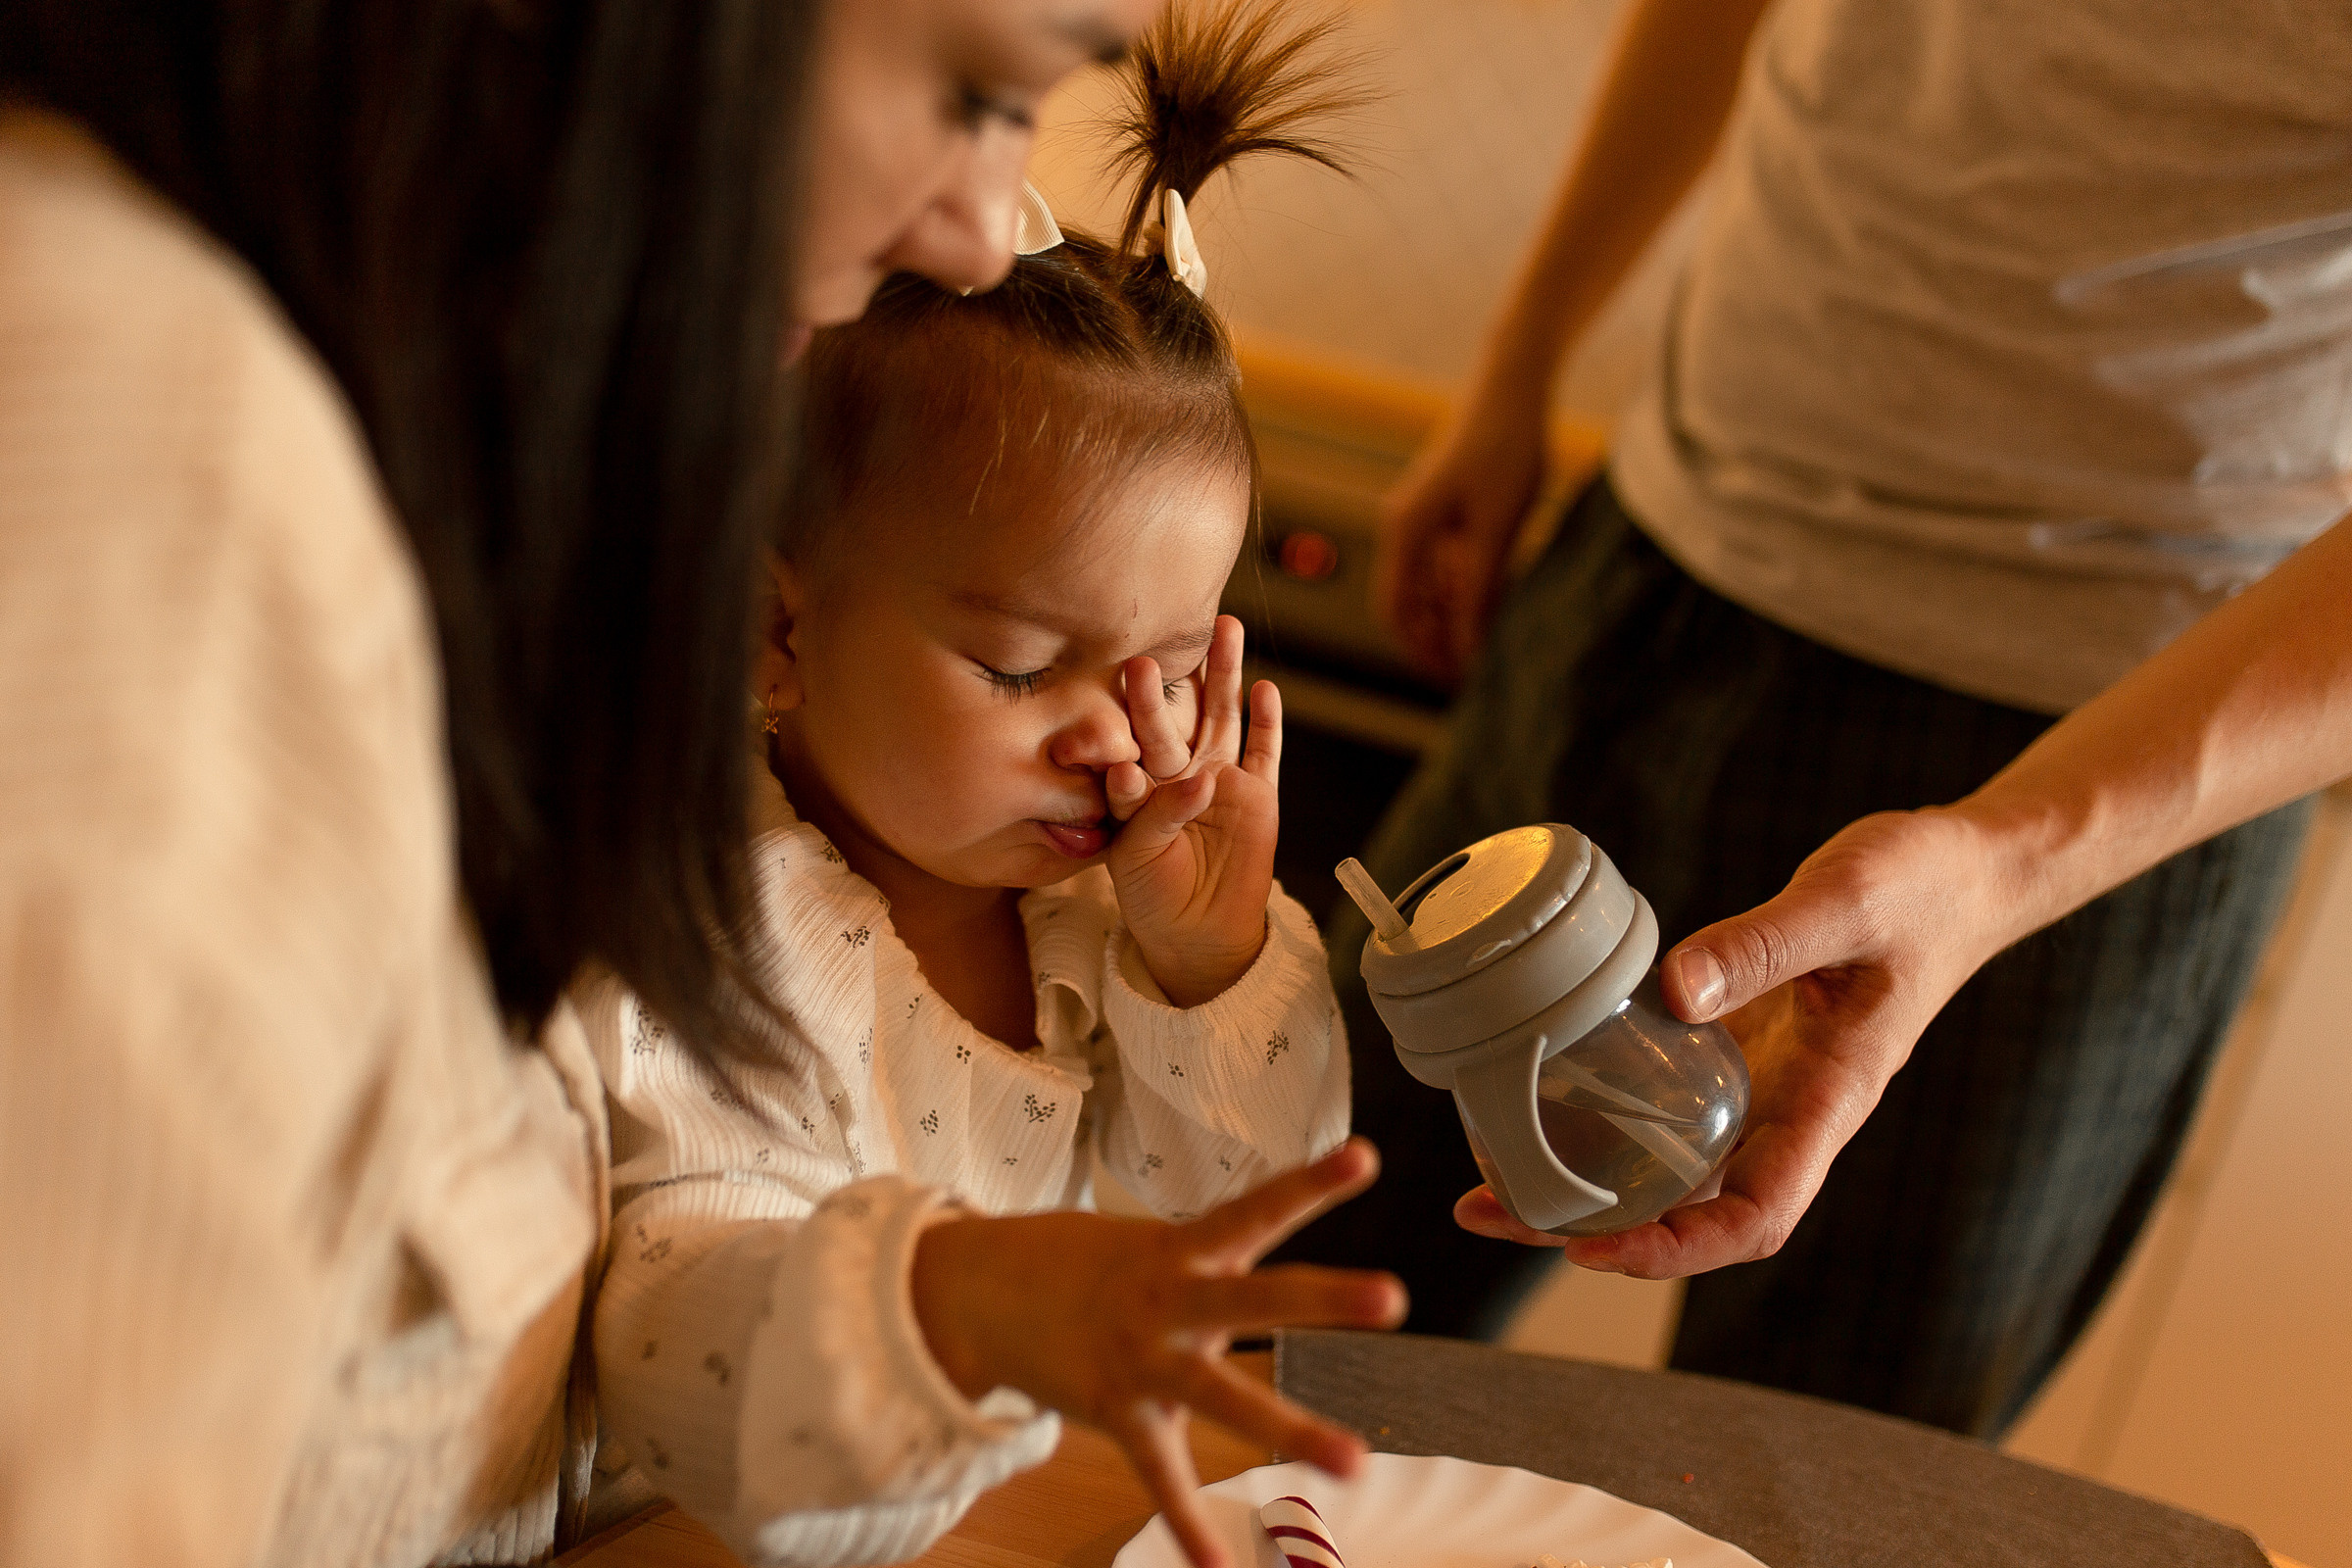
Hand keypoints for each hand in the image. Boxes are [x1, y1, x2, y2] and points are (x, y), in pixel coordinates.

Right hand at [910, 1140, 1408, 1567]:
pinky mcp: (1117, 1411)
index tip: (1365, 1156)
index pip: (1255, 1206)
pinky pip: (1159, 1474)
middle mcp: (1170, 1299)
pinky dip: (1186, 1522)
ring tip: (1357, 1464)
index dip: (1309, 1182)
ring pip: (1225, 1396)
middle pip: (1257, 1295)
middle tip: (1393, 1297)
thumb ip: (1216, 1257)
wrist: (981, 1291)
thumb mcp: (1149, 1242)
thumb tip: (1277, 1264)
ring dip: (1292, 1428)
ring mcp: (1144, 1359)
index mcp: (1183, 1248)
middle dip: (1324, 1300)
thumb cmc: (1083, 1264)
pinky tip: (1218, 1567)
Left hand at [1104, 615, 1283, 1006]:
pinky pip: (1264, 752)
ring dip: (1224, 676)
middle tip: (1160, 647)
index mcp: (1141, 785)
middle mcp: (1180, 772)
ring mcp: (1221, 779)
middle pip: (1177, 719)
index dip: (1132, 716)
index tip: (1127, 687)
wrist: (1196, 932)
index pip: (1135, 743)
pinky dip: (1267, 722)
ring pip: (1222, 718)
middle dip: (1169, 685)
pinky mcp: (1258, 795)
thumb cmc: (1152, 893)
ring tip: (1225, 629)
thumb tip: (1201, 779)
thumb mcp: (1138, 856)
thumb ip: (1160, 813)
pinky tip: (1266, 689)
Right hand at [1374, 371, 1549, 684]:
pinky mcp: (1443, 506)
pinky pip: (1441, 560)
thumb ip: (1479, 592)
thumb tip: (1469, 648)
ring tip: (1488, 639)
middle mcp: (1403, 525)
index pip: (1394, 611)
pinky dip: (1460, 586)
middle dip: (1435, 638)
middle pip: (1405, 601)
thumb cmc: (1506, 449)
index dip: (1421, 650)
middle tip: (1474, 668)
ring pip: (1425, 583)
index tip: (1455, 678)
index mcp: (1405, 532)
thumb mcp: (1497, 531)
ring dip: (1450, 614)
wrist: (1513, 385)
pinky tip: (1492, 599)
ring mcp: (1422, 515)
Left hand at [1455, 808, 2018, 1275]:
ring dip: (1585, 1186)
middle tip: (1491, 1214)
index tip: (1597, 1246)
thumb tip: (1671, 993)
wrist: (1960, 874)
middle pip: (1694, 1212)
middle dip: (1597, 1232)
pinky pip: (1666, 1107)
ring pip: (1670, 1168)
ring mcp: (1760, 1088)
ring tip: (1487, 1186)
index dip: (1680, 1247)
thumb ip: (1763, 945)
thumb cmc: (1921, 888)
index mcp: (1829, 1100)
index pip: (1759, 1215)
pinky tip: (1539, 1103)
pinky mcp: (1737, 1051)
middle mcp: (1788, 1112)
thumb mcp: (1845, 902)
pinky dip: (1604, 1119)